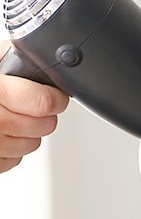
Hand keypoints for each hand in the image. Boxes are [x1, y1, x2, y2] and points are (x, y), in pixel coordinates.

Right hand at [0, 39, 69, 172]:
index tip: (57, 98)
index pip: (38, 102)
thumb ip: (6, 57)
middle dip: (45, 118)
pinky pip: (10, 161)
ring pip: (27, 146)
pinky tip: (2, 133)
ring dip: (30, 135)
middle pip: (37, 126)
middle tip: (42, 109)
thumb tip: (35, 57)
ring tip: (19, 119)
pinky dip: (11, 150)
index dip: (53, 99)